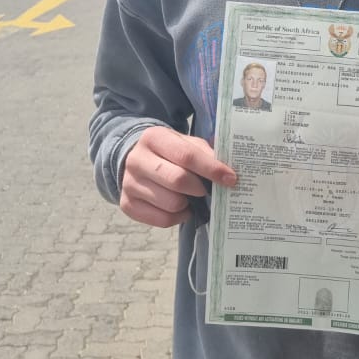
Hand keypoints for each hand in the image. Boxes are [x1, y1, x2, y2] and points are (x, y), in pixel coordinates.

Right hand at [120, 126, 237, 227]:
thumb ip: (204, 153)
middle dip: (199, 188)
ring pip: (171, 203)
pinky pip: (162, 220)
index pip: (187, 156)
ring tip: (190, 197)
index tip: (230, 178)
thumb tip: (227, 172)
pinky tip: (180, 207)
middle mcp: (137, 160)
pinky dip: (178, 217)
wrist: (135, 159)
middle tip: (206, 189)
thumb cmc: (169, 152)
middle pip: (178, 181)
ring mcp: (129, 184)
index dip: (212, 169)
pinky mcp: (127, 205)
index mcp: (154, 138)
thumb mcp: (185, 143)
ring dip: (188, 203)